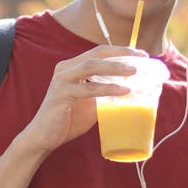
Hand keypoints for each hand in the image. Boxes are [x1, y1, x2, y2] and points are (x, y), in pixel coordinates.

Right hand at [17, 45, 146, 153]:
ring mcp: (62, 79)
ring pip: (92, 66)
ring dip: (115, 67)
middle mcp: (66, 68)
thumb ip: (105, 94)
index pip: (99, 52)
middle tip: (142, 58)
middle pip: (97, 53)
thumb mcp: (91, 103)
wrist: (45, 137)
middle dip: (121, 53)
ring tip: (134, 71)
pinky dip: (108, 88)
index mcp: (73, 67)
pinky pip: (89, 88)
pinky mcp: (62, 93)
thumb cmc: (68, 120)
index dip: (120, 51)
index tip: (141, 55)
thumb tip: (131, 91)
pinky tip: (123, 90)